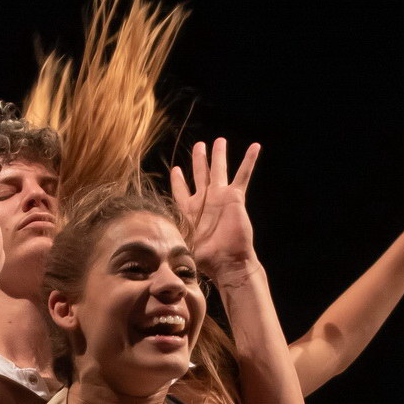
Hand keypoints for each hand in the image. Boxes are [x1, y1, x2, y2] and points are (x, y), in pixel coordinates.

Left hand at [170, 138, 260, 280]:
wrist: (226, 262)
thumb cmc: (204, 258)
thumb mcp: (180, 242)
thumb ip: (169, 234)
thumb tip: (149, 237)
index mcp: (189, 210)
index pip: (181, 191)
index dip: (178, 181)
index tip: (176, 170)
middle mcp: (205, 201)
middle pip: (200, 174)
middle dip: (199, 160)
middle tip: (199, 145)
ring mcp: (221, 197)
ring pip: (219, 170)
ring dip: (219, 155)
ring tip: (220, 141)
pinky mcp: (235, 198)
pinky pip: (242, 176)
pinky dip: (249, 161)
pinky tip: (255, 147)